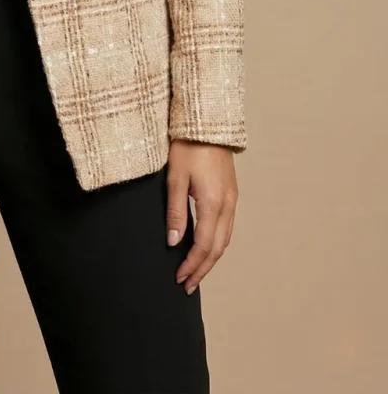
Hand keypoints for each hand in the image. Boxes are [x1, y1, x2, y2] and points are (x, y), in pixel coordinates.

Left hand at [165, 140, 237, 294]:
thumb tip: (174, 243)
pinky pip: (227, 227)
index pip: (204, 246)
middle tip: (186, 285)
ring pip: (225, 239)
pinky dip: (217, 243)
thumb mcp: (175, 178)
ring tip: (195, 272)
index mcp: (213, 203)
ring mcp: (232, 199)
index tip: (179, 279)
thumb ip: (175, 212)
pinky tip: (207, 246)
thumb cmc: (187, 146)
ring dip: (211, 259)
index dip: (192, 266)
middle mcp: (227, 205)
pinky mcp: (231, 193)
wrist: (207, 122)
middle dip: (202, 269)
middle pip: (218, 248)